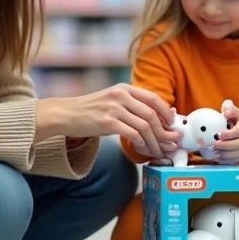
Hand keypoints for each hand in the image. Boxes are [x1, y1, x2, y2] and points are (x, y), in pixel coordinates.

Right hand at [37, 85, 179, 159]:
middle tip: (172, 143)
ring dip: (155, 141)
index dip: (167, 113)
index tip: (173, 126)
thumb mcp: (113, 101)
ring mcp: (114, 108)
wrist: (66, 114)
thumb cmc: (91, 110)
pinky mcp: (107, 122)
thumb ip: (133, 105)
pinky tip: (143, 150)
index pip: (154, 98)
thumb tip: (162, 115)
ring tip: (159, 151)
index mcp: (124, 88)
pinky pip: (133, 134)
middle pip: (152, 114)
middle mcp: (121, 95)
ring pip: (145, 126)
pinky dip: (142, 144)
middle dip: (165, 131)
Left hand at [214, 104, 238, 163]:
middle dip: (225, 146)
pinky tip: (214, 156)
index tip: (218, 134)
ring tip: (213, 150)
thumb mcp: (236, 114)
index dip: (229, 134)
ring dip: (223, 154)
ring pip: (235, 155)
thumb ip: (231, 110)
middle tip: (214, 144)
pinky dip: (223, 160)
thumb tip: (226, 111)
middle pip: (238, 145)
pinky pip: (232, 161)